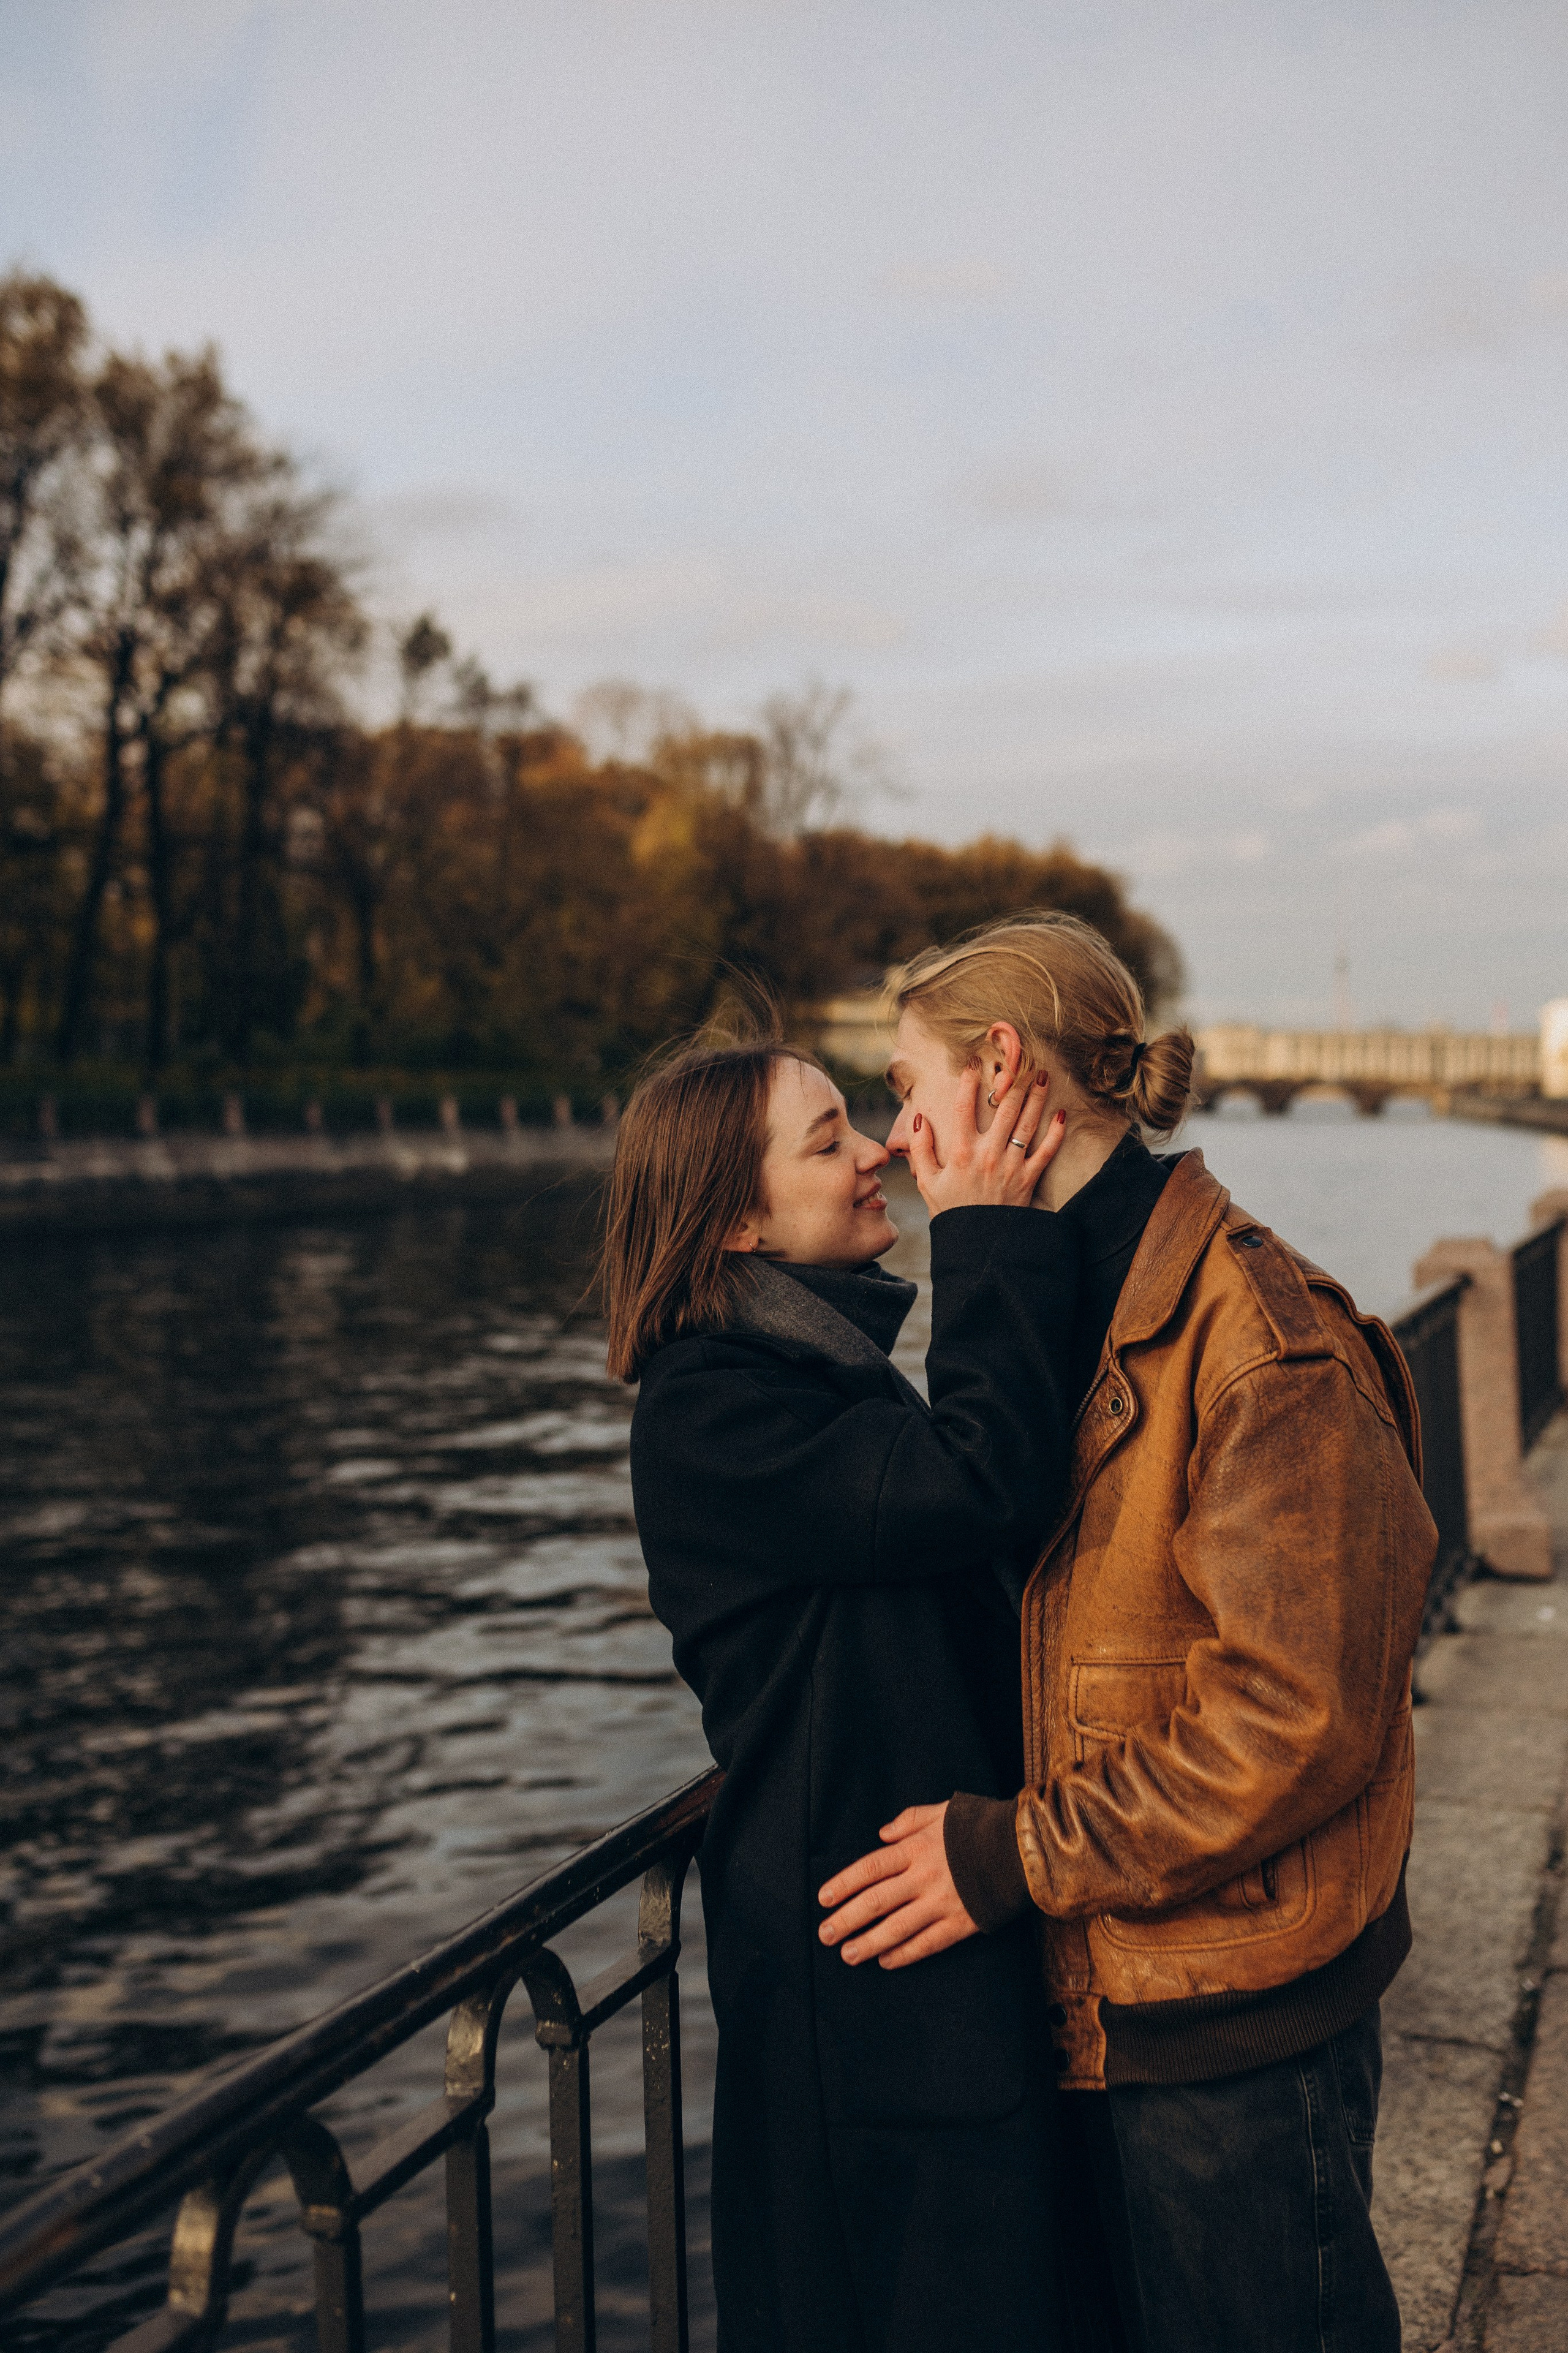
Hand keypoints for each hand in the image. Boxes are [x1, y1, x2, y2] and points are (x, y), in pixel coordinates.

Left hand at [817, 1802, 979, 1968]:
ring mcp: (943, 1902)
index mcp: (917, 1848)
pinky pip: (928, 1943)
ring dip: (868, 1943)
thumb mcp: (943, 1810)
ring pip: (897, 1927)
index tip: (823, 1899)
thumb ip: (909, 1819)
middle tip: (824, 1934)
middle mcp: (925, 1876)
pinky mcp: (962, 1923)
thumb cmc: (980, 1826)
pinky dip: (905, 1954)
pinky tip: (886, 1962)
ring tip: (847, 1954)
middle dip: (847, 1919)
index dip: (844, 1884)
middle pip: (877, 1901)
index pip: (870, 1868)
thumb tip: (882, 1834)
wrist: (1024, 1847)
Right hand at [907, 1068, 1064, 1218]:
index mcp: (961, 1152)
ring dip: (1036, 1096)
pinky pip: (1046, 1151)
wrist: (979, 1244)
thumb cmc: (951, 1210)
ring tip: (1042, 1075)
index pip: (964, 1107)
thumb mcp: (927, 1181)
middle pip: (1003, 1108)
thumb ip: (920, 1148)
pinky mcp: (1028, 1178)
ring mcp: (1011, 1165)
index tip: (973, 1062)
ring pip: (1027, 1123)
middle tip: (1019, 1060)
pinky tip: (1061, 1113)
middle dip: (1012, 1080)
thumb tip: (920, 1117)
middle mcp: (988, 1154)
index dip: (969, 1081)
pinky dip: (1056, 1132)